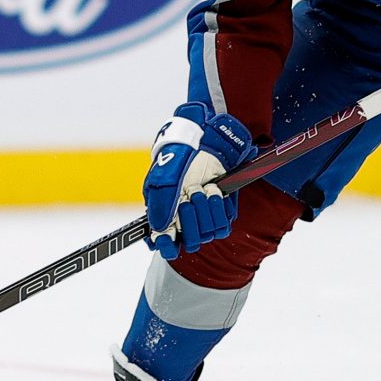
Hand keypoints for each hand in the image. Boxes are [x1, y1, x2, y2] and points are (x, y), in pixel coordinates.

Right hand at [142, 103, 256, 259]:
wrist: (210, 136)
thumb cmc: (182, 152)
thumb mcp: (164, 175)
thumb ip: (160, 203)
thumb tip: (158, 230)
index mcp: (163, 210)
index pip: (161, 241)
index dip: (164, 245)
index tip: (168, 242)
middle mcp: (182, 216)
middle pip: (187, 240)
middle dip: (190, 218)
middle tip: (190, 196)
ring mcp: (202, 213)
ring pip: (206, 234)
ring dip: (206, 210)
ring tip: (203, 189)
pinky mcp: (221, 209)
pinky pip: (222, 224)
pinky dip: (220, 208)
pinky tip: (214, 190)